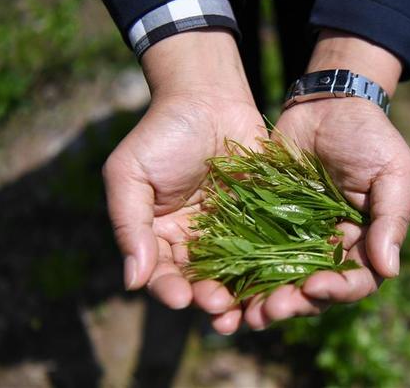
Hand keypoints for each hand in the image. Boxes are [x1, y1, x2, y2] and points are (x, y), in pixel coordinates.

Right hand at [102, 29, 265, 333]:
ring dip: (243, 295)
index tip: (179, 298)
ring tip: (250, 310)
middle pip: (203, 282)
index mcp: (162, 235)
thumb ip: (128, 225)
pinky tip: (280, 282)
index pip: (163, 274)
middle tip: (220, 308)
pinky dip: (273, 268)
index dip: (169, 290)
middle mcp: (197, 240)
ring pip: (238, 273)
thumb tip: (131, 281)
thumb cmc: (161, 133)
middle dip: (210, 300)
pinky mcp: (262, 217)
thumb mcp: (129, 174)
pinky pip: (268, 248)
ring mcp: (232, 230)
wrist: (207, 97)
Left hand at [241, 30, 409, 328]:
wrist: (326, 104)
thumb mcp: (393, 172)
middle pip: (313, 290)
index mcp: (364, 242)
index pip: (356, 281)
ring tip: (246, 311)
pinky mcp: (266, 223)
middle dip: (294, 303)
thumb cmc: (369, 136)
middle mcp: (329, 248)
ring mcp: (296, 237)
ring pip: (280, 279)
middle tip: (271, 310)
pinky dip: (241, 272)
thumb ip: (392, 218)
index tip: (317, 286)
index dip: (338, 291)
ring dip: (264, 299)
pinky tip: (225, 284)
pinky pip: (253, 253)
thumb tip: (388, 271)